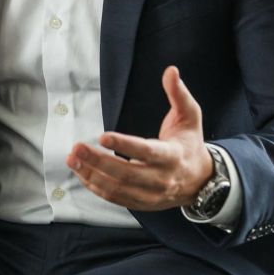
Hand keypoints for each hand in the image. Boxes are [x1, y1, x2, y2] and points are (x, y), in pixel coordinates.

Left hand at [65, 66, 212, 210]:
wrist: (201, 180)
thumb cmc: (190, 143)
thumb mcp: (190, 117)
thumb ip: (179, 94)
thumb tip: (171, 70)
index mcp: (173, 156)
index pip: (146, 152)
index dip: (124, 145)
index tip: (102, 136)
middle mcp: (162, 179)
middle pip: (126, 173)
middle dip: (98, 161)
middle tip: (76, 147)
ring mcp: (151, 195)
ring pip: (117, 188)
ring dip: (91, 174)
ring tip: (72, 159)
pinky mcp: (142, 204)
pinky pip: (116, 198)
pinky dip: (96, 187)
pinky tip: (81, 173)